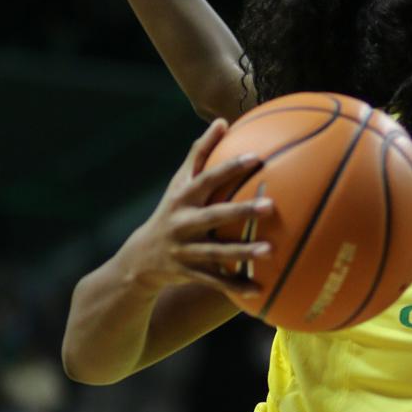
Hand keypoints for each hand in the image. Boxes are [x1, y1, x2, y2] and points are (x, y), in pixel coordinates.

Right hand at [123, 119, 272, 296]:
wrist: (140, 260)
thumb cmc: (170, 211)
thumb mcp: (180, 184)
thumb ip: (201, 154)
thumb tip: (223, 121)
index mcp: (183, 199)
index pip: (207, 179)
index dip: (230, 169)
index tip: (256, 158)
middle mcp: (182, 224)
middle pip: (214, 216)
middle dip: (241, 212)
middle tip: (271, 206)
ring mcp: (186, 250)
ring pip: (217, 252)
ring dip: (243, 253)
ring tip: (271, 251)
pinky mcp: (190, 274)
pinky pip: (216, 282)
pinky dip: (236, 286)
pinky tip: (261, 290)